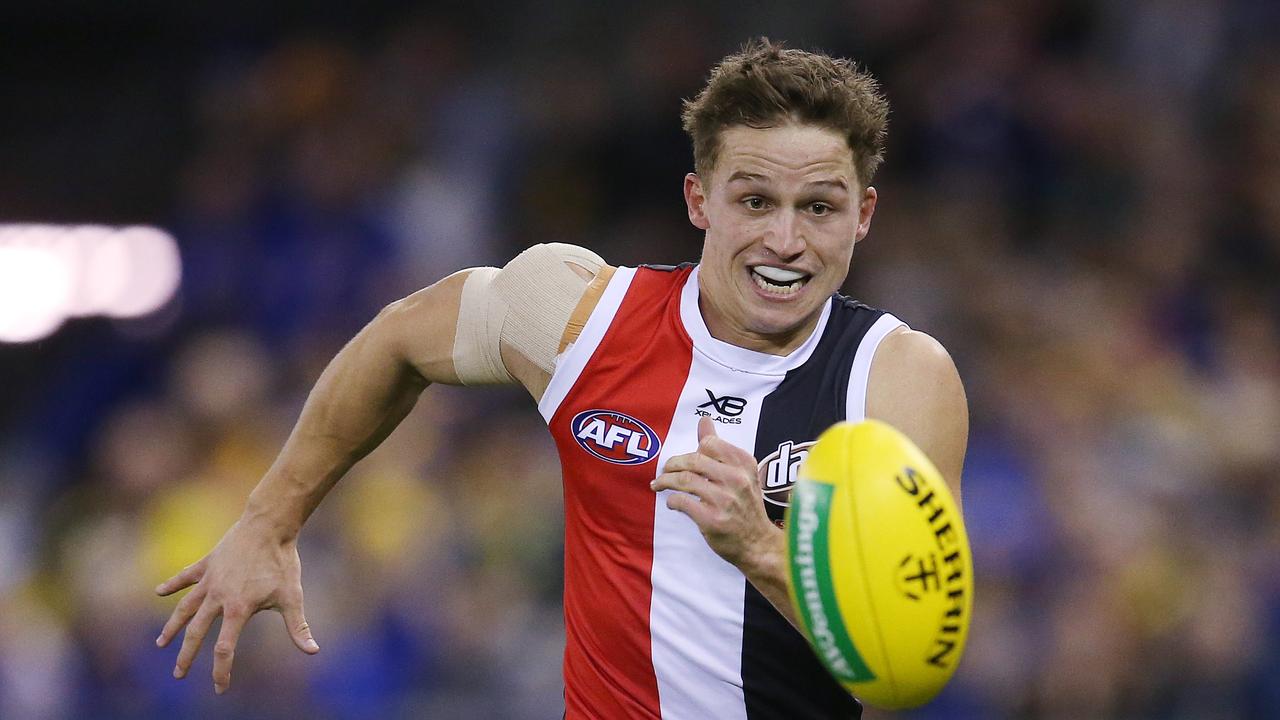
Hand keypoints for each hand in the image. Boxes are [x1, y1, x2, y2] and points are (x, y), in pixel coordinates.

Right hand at [154, 517, 318, 693]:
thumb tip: (313, 651)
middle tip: (178, 675)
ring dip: (172, 627)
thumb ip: (298, 627)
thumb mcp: (292, 596)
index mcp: (238, 609)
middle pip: (196, 633)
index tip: (220, 688)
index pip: (225, 649)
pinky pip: (186, 576)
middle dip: (186, 656)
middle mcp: (218, 597)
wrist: (269, 526)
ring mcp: (210, 580)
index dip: (221, 671)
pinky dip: (172, 584)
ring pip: (185, 608)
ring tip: (161, 644)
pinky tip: (158, 592)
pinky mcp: (207, 563)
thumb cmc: (282, 562)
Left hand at [650, 417, 777, 571]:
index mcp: (744, 464)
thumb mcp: (740, 474)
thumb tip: (704, 420)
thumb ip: (719, 447)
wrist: (758, 544)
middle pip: (693, 460)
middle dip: (672, 465)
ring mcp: (724, 500)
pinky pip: (682, 502)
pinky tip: (671, 502)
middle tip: (664, 471)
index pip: (709, 444)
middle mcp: (736, 479)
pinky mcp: (712, 520)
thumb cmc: (746, 506)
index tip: (683, 460)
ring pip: (684, 480)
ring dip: (665, 481)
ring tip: (658, 484)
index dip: (692, 451)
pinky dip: (671, 500)